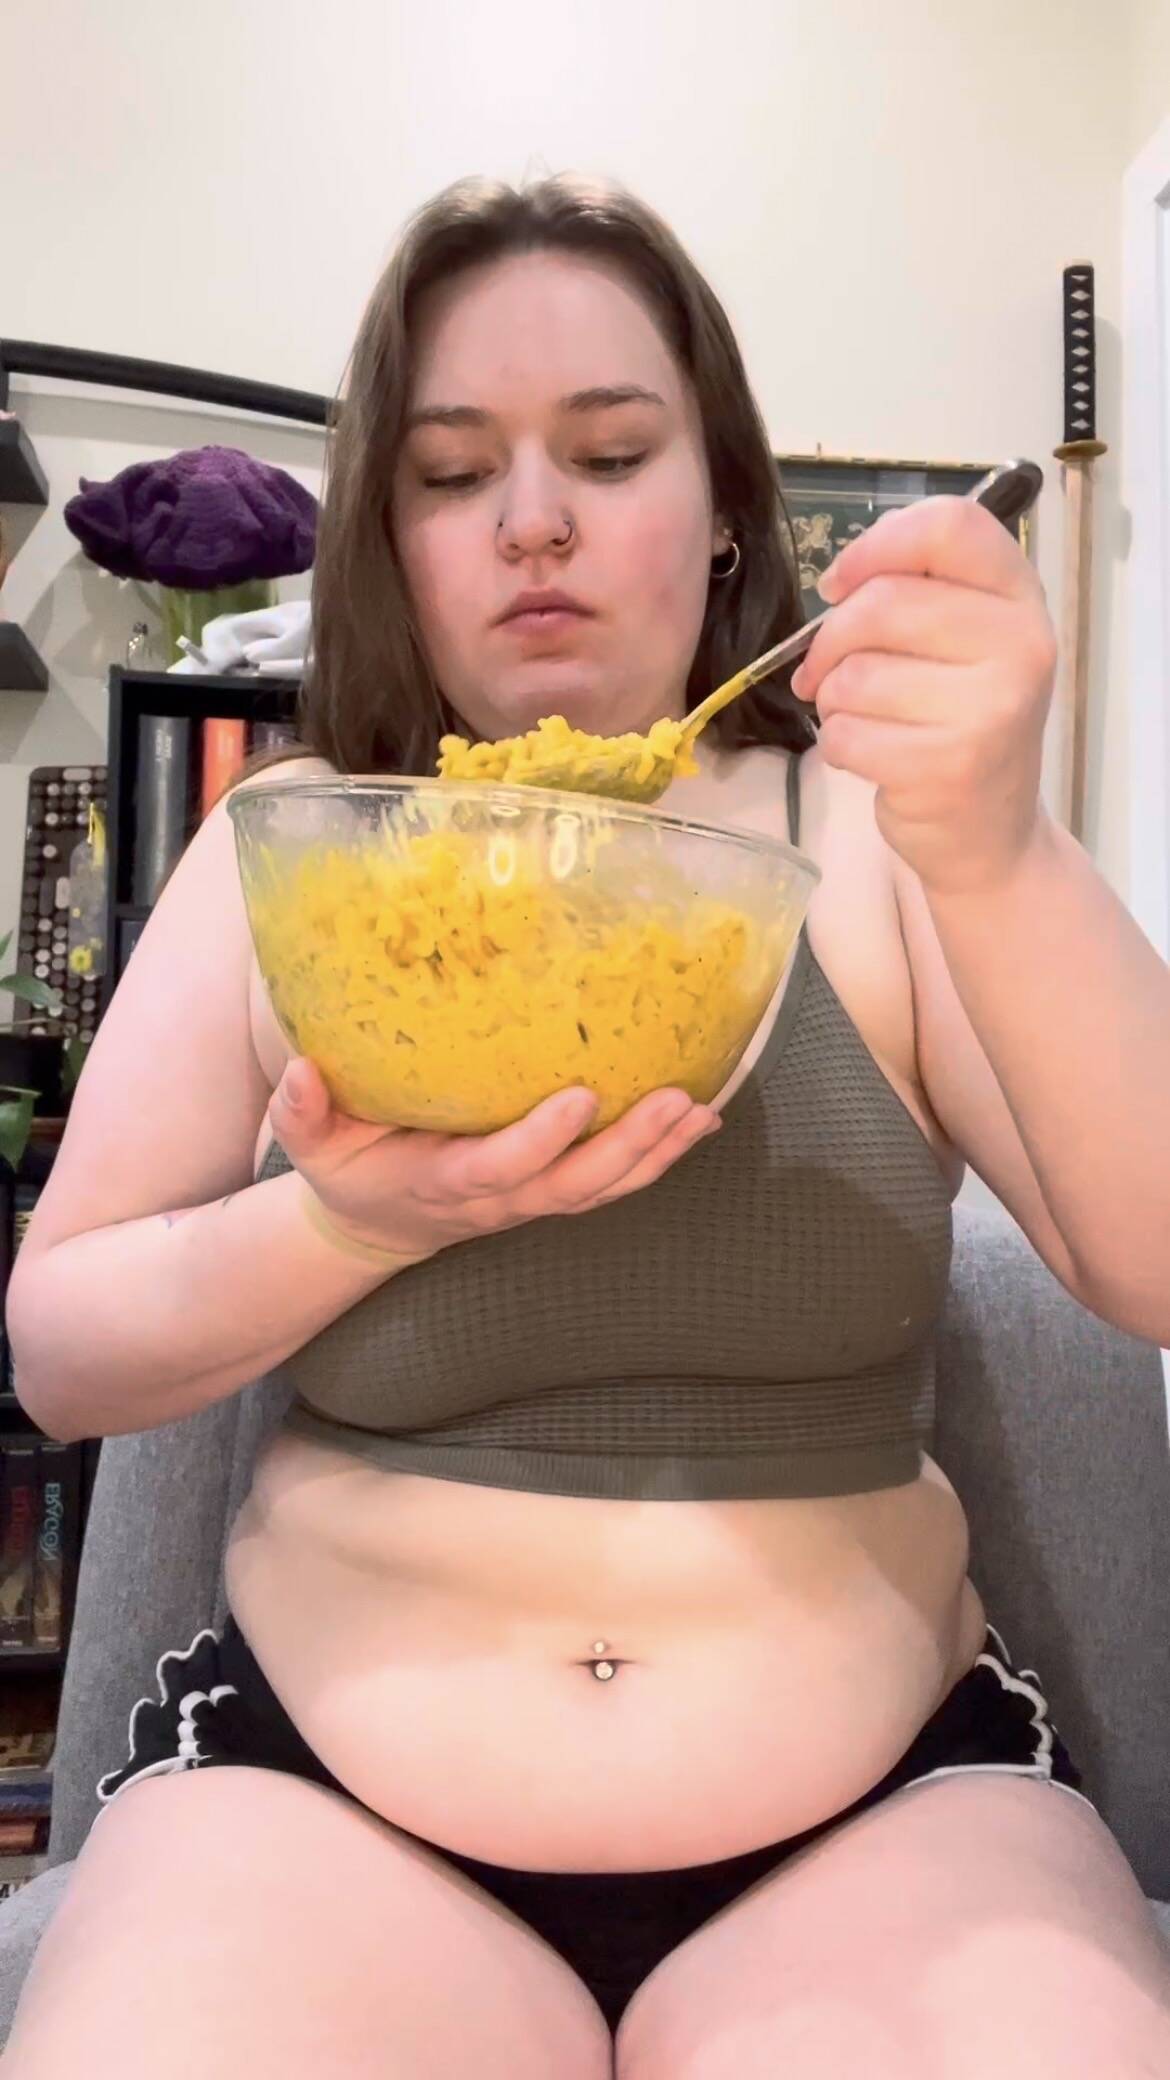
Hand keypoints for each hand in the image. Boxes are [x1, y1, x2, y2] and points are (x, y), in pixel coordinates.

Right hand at [268, 1058, 720, 1259]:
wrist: (379, 1227)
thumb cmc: (350, 1172)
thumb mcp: (312, 1147)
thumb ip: (302, 1114)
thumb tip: (301, 1072)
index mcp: (443, 1184)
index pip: (496, 1169)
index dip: (538, 1142)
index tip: (577, 1098)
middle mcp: (498, 1201)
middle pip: (573, 1185)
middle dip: (628, 1147)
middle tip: (677, 1100)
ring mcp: (531, 1202)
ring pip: (604, 1189)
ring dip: (658, 1154)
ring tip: (703, 1110)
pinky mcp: (554, 1193)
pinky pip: (615, 1182)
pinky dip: (661, 1157)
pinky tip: (702, 1119)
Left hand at [790, 497, 1056, 895]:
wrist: (990, 832)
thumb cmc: (959, 722)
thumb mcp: (962, 641)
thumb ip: (915, 591)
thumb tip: (838, 582)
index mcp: (1020, 597)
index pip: (950, 526)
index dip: (876, 545)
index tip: (839, 583)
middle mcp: (1019, 646)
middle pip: (881, 603)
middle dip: (830, 641)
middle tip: (825, 671)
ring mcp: (989, 710)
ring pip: (854, 674)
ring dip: (833, 699)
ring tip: (864, 718)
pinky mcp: (947, 767)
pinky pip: (846, 733)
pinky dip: (839, 745)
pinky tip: (872, 757)